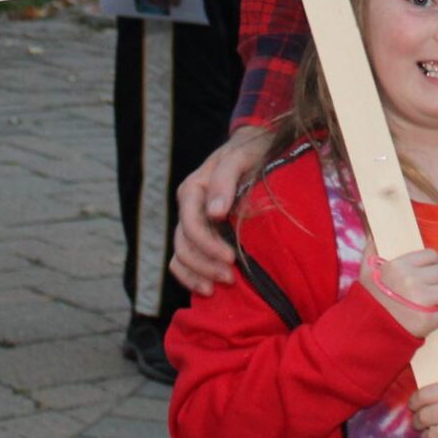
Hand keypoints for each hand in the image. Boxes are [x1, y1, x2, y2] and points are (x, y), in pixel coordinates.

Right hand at [169, 124, 268, 293]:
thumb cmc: (250, 151)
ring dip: (198, 274)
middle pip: (183, 244)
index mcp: (192, 189)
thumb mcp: (241, 157)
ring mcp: (191, 222)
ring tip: (221, 286)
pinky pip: (182, 260)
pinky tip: (207, 288)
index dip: (207, 245)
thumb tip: (215, 213)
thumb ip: (225, 180)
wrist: (256, 149)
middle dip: (205, 264)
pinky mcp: (199, 234)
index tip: (231, 259)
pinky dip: (190, 276)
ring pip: (180, 255)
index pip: (190, 224)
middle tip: (231, 278)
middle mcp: (188, 208)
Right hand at [363, 249, 437, 337]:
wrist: (365, 332)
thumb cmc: (367, 299)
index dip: (432, 263)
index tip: (428, 271)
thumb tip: (374, 230)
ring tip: (434, 301)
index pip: (432, 255)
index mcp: (399, 266)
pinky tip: (434, 316)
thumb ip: (373, 248)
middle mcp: (412, 281)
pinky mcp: (428, 322)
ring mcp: (422, 302)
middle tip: (432, 287)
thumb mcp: (366, 270)